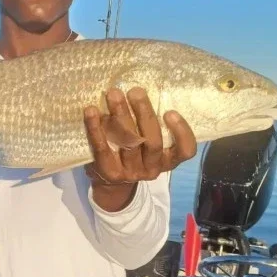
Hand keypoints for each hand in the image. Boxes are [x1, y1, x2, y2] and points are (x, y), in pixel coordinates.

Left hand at [83, 87, 196, 210]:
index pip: (185, 151)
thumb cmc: (132, 154)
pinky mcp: (108, 172)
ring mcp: (130, 172)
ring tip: (114, 94)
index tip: (171, 112)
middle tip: (135, 91)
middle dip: (144, 113)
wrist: (110, 184)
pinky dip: (95, 128)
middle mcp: (151, 168)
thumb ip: (148, 126)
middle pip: (152, 142)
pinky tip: (91, 111)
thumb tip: (137, 92)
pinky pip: (102, 148)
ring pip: (128, 142)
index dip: (182, 133)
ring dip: (120, 115)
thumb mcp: (147, 145)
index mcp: (167, 160)